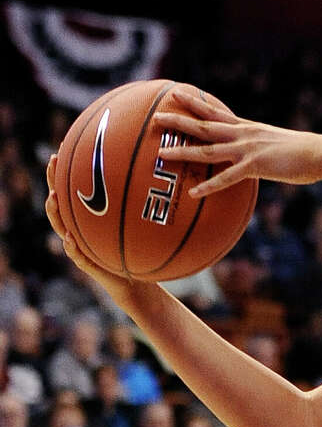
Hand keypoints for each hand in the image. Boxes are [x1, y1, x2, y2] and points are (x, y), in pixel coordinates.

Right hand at [45, 155, 139, 302]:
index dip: (69, 168)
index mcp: (91, 215)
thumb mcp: (143, 224)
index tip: (65, 145)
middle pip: (62, 200)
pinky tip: (69, 239)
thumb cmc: (139, 249)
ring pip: (61, 226)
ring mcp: (80, 245)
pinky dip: (72, 248)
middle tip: (53, 161)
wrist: (136, 281)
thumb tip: (164, 176)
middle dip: (55, 180)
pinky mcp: (87, 265)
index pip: (75, 188)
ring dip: (55, 211)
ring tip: (53, 197)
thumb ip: (146, 205)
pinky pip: (77, 256)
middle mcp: (80, 227)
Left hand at [154, 90, 321, 196]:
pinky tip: (194, 193)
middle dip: (179, 120)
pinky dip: (208, 186)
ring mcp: (247, 150)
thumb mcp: (277, 142)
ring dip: (183, 151)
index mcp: (248, 128)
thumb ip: (261, 145)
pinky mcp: (254, 166)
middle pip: (205, 125)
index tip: (178, 93)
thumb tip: (255, 152)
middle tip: (156, 116)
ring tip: (162, 153)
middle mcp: (243, 135)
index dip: (196, 103)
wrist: (319, 152)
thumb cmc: (303, 150)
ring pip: (208, 149)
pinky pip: (226, 178)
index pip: (217, 112)